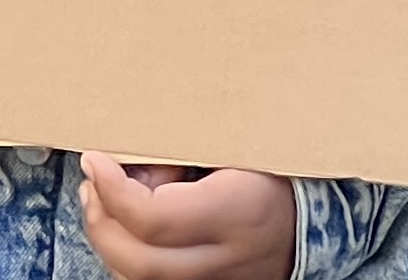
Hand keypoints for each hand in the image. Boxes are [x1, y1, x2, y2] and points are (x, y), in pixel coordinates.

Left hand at [79, 156, 292, 279]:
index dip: (112, 190)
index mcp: (237, 212)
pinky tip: (130, 229)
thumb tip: (119, 152)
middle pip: (142, 263)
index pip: (154, 220)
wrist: (314, 216)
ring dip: (111, 243)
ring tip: (109, 204)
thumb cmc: (267, 166)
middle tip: (93, 185)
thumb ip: (178, 145)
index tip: (94, 159)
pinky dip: (128, 259)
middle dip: (102, 221)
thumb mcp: (233, 144)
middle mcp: (229, 259)